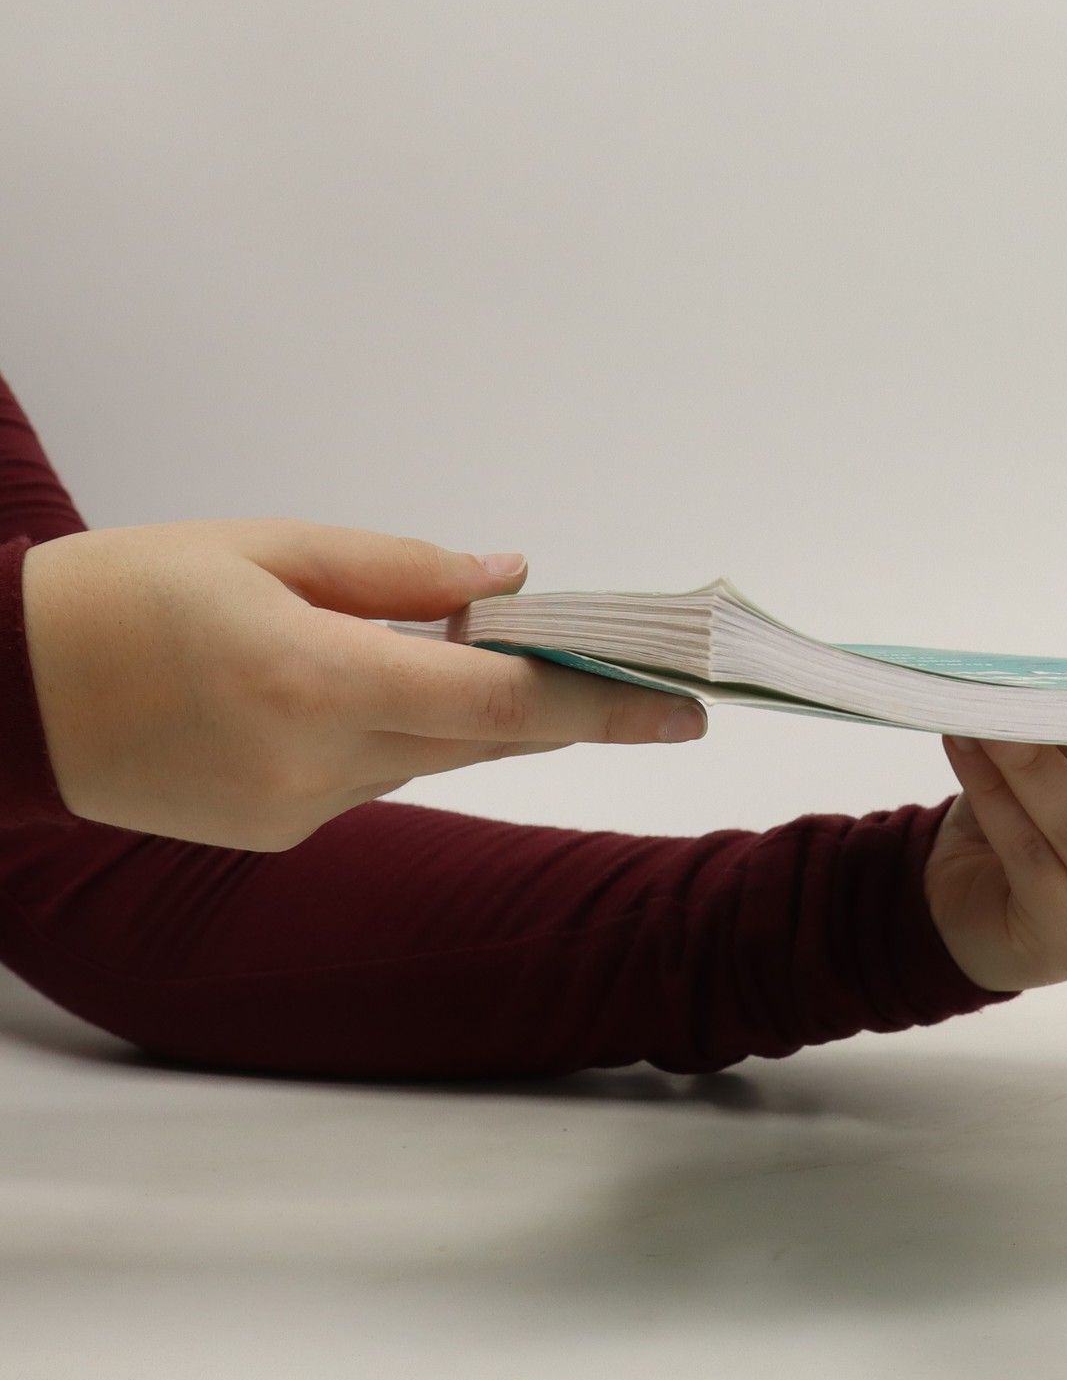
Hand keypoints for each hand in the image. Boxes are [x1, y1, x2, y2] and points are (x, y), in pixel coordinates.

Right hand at [22, 520, 704, 849]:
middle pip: (486, 739)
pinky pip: (376, 776)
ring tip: (454, 645)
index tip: (685, 709)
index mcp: (317, 680)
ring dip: (464, 708)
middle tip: (640, 677)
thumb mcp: (266, 547)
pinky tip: (348, 686)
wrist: (3, 691)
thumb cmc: (127, 593)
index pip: (504, 705)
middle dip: (564, 706)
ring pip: (432, 756)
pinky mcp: (278, 833)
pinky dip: (393, 730)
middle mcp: (318, 764)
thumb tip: (509, 579)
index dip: (606, 707)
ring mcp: (298, 812)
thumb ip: (400, 570)